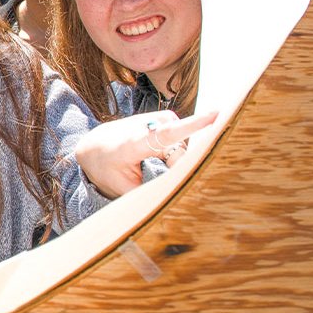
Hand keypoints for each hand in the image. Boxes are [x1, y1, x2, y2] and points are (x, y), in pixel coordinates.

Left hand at [75, 110, 217, 198]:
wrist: (96, 144)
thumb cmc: (109, 168)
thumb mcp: (122, 188)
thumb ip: (150, 192)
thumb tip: (179, 197)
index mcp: (134, 143)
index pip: (167, 134)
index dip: (193, 125)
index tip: (216, 115)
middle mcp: (149, 125)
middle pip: (181, 156)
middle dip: (175, 171)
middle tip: (149, 171)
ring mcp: (159, 118)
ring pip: (183, 150)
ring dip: (173, 161)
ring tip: (149, 160)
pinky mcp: (167, 117)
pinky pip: (182, 142)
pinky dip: (174, 152)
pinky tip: (157, 153)